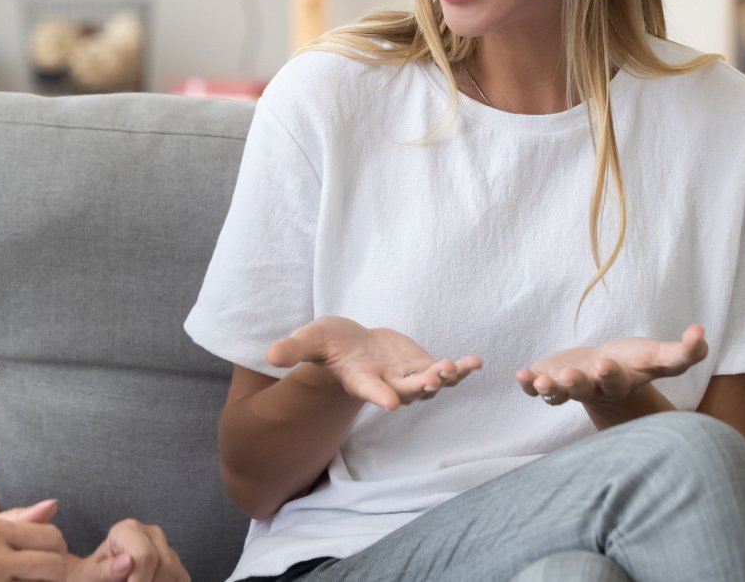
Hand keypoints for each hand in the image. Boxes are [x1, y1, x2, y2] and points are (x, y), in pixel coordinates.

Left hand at [68, 518, 187, 581]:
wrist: (97, 579)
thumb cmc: (91, 577)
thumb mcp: (90, 575)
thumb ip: (106, 570)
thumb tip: (128, 562)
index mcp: (128, 530)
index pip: (145, 555)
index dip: (139, 580)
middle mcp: (152, 533)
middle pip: (165, 564)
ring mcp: (167, 548)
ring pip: (176, 572)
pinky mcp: (176, 565)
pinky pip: (182, 579)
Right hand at [266, 316, 481, 411]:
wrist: (349, 345)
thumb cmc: (326, 344)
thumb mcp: (308, 341)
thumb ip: (292, 350)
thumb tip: (268, 355)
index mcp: (360, 381)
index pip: (370, 391)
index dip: (379, 396)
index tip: (390, 402)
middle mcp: (386, 384)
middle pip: (406, 390)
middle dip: (419, 387)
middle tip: (432, 380)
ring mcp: (407, 377)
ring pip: (431, 384)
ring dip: (445, 378)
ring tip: (458, 366)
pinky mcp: (422, 366)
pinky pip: (446, 372)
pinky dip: (461, 369)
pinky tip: (477, 362)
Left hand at [516, 324, 708, 406]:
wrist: (604, 369)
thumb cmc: (633, 362)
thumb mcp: (658, 356)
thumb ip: (683, 352)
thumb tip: (702, 332)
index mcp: (620, 382)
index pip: (617, 381)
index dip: (611, 374)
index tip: (604, 363)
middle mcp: (594, 389)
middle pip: (585, 389)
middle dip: (576, 383)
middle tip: (569, 376)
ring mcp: (569, 388)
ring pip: (558, 394)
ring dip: (548, 388)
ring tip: (538, 382)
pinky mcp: (550, 382)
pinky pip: (535, 388)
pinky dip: (527, 384)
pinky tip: (521, 375)